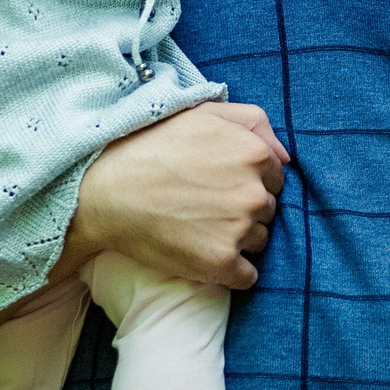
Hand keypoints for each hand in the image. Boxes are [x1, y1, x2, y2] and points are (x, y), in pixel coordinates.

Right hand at [67, 100, 287, 288]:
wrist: (104, 191)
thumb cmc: (149, 148)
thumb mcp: (202, 113)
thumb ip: (252, 122)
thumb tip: (285, 156)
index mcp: (253, 154)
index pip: (274, 178)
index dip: (248, 181)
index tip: (219, 184)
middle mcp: (253, 192)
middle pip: (268, 211)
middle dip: (244, 210)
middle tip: (205, 205)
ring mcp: (238, 230)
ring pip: (259, 242)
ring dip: (238, 239)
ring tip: (199, 227)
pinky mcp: (221, 263)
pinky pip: (246, 276)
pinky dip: (231, 270)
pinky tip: (203, 254)